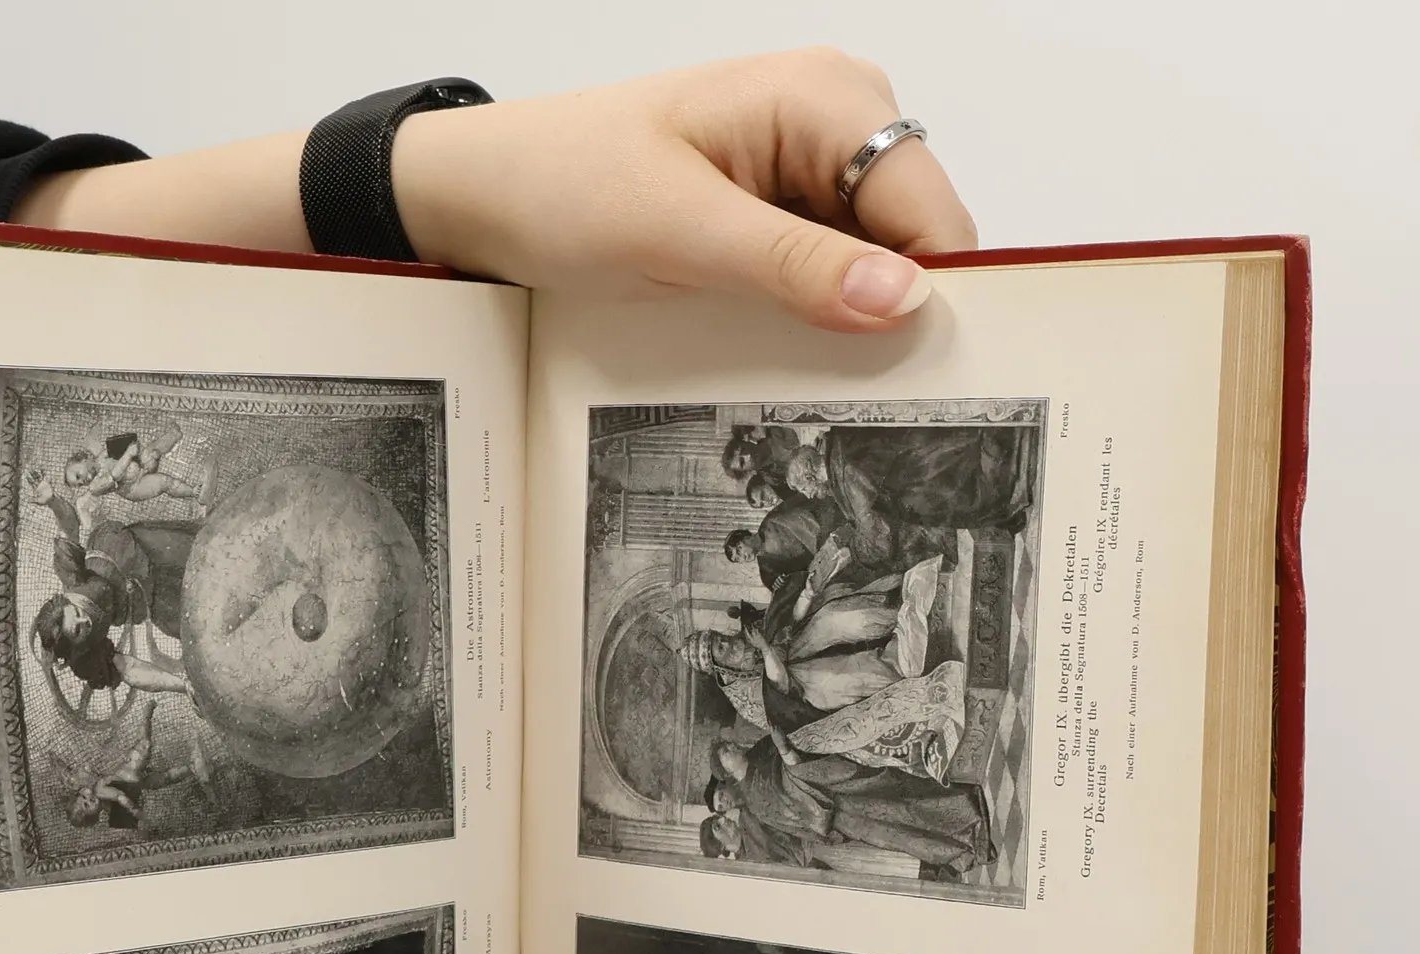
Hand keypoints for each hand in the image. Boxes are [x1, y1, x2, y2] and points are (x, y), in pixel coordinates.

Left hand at [25, 465, 52, 505]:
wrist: (51, 500)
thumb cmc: (44, 501)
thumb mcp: (38, 501)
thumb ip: (33, 500)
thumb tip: (27, 500)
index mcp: (35, 488)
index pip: (31, 482)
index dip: (29, 479)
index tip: (26, 475)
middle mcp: (39, 485)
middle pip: (35, 478)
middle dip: (32, 474)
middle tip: (30, 470)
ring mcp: (43, 483)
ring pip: (39, 477)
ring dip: (37, 473)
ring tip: (36, 468)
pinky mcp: (47, 483)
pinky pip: (45, 477)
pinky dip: (44, 474)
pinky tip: (43, 469)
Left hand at [396, 50, 975, 327]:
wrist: (489, 194)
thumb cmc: (565, 185)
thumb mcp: (679, 233)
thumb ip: (795, 267)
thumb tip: (902, 298)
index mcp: (826, 98)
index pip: (930, 210)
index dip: (929, 294)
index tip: (912, 375)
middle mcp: (833, 123)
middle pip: (911, 241)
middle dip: (886, 314)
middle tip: (840, 388)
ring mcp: (807, 172)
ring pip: (872, 268)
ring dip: (844, 324)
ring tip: (789, 362)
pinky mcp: (777, 216)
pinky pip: (825, 278)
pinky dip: (810, 318)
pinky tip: (773, 345)